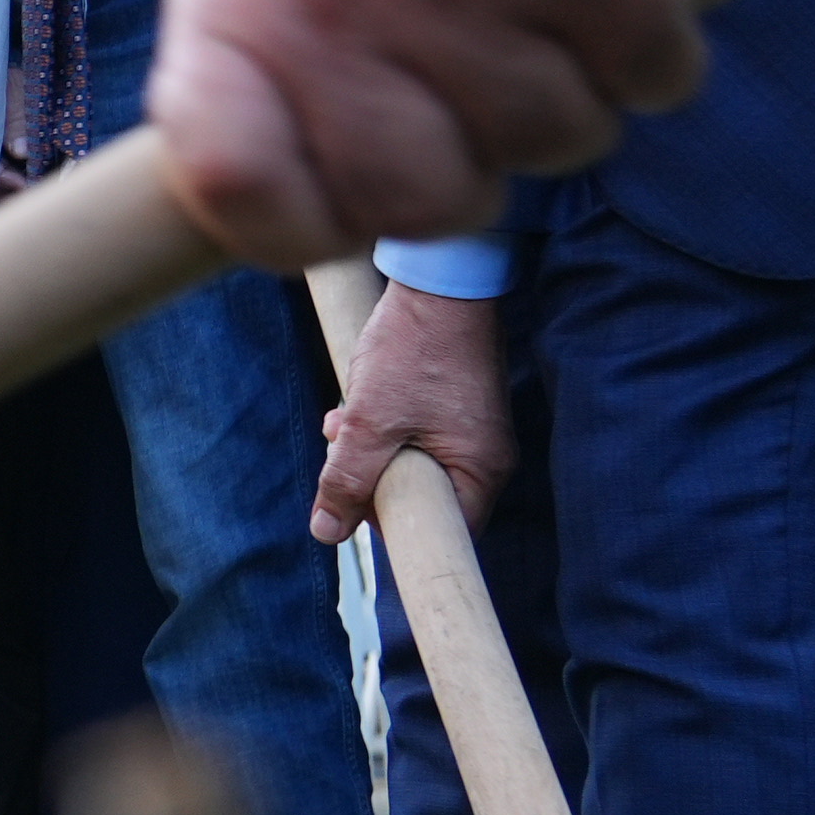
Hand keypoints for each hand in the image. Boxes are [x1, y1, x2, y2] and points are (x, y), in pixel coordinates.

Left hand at [148, 0, 709, 265]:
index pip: (238, 194)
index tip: (346, 197)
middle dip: (467, 160)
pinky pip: (654, 82)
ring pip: (551, 147)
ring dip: (571, 82)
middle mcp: (331, 3)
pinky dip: (654, 37)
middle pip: (416, 203)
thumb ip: (262, 54)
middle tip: (481, 69)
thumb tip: (282, 205)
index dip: (302, 224)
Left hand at [311, 278, 516, 545]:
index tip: (355, 504)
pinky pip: (416, 437)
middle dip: (370, 479)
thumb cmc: (414, 350)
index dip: (392, 525)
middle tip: (340, 449)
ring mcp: (473, 431)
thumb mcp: (369, 422)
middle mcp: (486, 457)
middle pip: (421, 499)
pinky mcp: (458, 408)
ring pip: (411, 464)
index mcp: (480, 471)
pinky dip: (382, 427)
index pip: (440, 531)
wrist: (439, 282)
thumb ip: (348, 480)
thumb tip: (327, 532)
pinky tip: (356, 404)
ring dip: (368, 449)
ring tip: (341, 421)